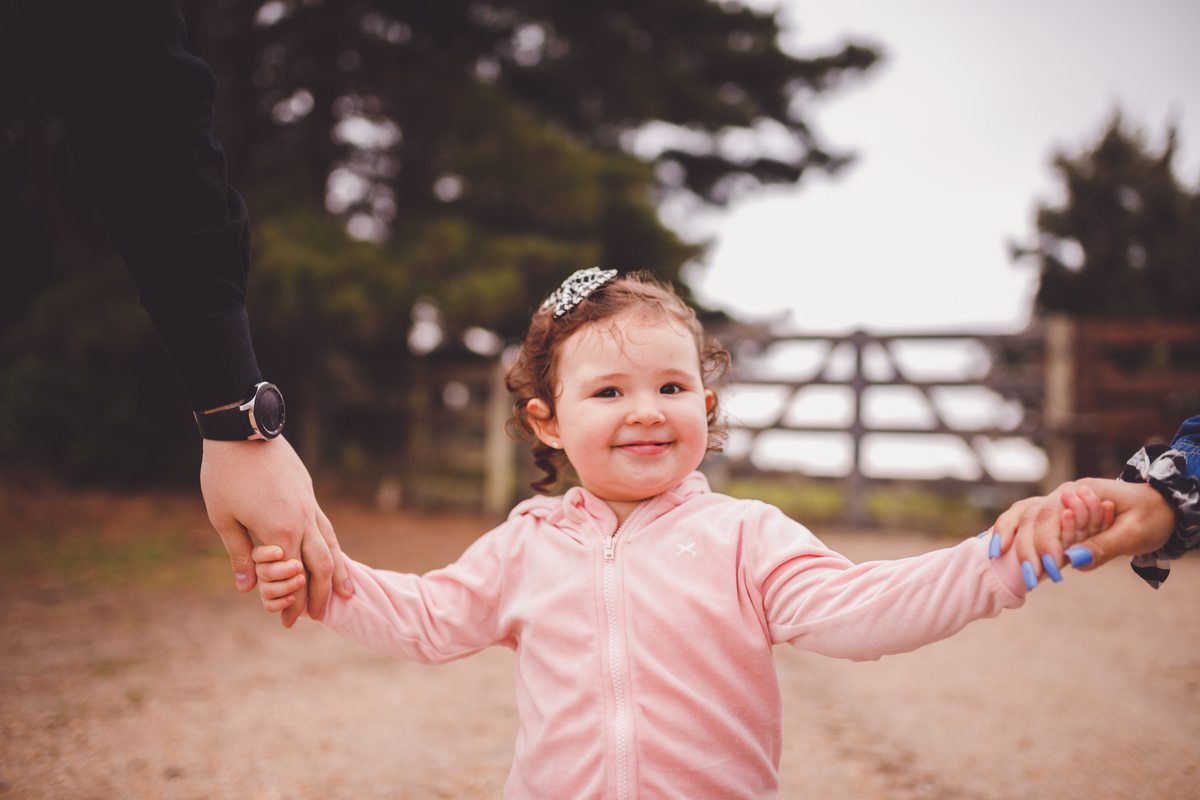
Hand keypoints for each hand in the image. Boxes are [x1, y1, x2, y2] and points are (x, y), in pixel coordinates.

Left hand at [200, 435, 351, 626]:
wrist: (242, 431)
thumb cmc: (225, 475)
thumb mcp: (223, 519)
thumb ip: (240, 554)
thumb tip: (247, 588)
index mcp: (280, 532)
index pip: (293, 578)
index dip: (293, 603)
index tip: (290, 622)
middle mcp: (302, 521)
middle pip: (321, 566)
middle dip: (321, 595)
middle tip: (318, 616)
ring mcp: (309, 505)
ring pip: (331, 544)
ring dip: (338, 572)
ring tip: (345, 592)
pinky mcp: (308, 493)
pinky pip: (326, 526)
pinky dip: (331, 546)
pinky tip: (331, 552)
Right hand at [991, 478, 1173, 583]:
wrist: (1160, 505)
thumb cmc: (1150, 517)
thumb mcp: (1135, 533)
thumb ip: (1103, 546)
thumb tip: (1074, 561)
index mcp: (1081, 491)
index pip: (1051, 515)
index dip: (1047, 544)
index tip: (1052, 571)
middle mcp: (1062, 494)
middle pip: (1031, 517)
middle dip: (1027, 548)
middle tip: (1031, 579)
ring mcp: (1055, 502)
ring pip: (1020, 514)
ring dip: (1008, 537)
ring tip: (996, 560)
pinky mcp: (1054, 515)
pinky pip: (1022, 520)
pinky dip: (1006, 532)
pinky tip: (994, 548)